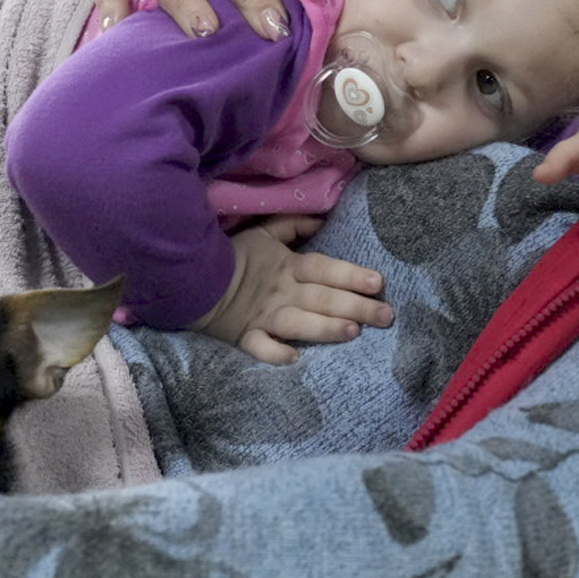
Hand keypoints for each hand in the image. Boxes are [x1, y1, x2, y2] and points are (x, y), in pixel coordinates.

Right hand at [193, 216, 393, 363]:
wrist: (191, 275)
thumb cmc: (234, 256)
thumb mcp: (264, 234)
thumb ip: (294, 225)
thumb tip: (323, 218)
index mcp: (288, 266)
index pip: (324, 268)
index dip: (350, 274)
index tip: (379, 282)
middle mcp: (282, 292)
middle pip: (322, 298)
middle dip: (355, 306)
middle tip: (386, 316)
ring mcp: (263, 315)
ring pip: (298, 322)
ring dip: (324, 327)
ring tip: (352, 332)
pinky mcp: (244, 335)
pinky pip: (258, 346)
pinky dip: (272, 352)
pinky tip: (293, 359)